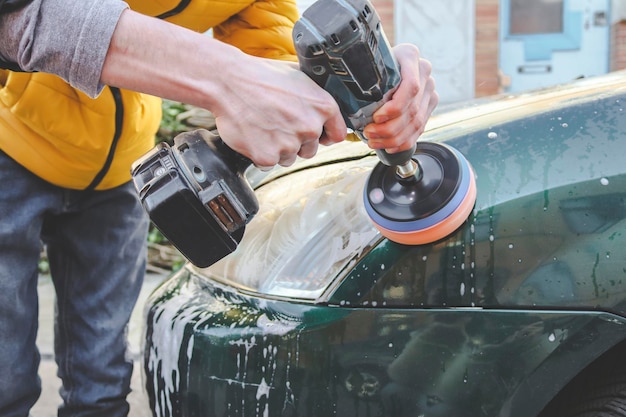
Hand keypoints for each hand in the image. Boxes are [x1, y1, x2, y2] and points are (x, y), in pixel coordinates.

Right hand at [211, 57, 346, 167]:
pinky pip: (269, 163)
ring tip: (264, 127)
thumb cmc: (261, 76)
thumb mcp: (299, 77)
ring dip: (279, 149)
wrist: (228, 82)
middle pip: (311, 149)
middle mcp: (310, 127)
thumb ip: (316, 98)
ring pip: (290, 158)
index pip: (337, 134)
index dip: (326, 136)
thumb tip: (325, 111)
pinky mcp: (267, 157)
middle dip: (297, 142)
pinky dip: (261, 153)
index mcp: (323, 107)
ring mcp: (289, 144)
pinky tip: (254, 135)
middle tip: (279, 125)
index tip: (318, 136)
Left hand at [362, 43, 437, 153]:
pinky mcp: (429, 105)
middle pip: (412, 108)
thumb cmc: (370, 65)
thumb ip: (362, 75)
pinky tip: (389, 146)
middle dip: (389, 128)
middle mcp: (424, 72)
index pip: (410, 86)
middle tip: (369, 133)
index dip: (395, 107)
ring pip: (416, 122)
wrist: (387, 64)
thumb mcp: (367, 64)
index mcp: (410, 55)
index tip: (376, 117)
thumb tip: (345, 101)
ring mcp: (429, 89)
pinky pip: (420, 129)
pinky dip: (404, 142)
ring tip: (374, 142)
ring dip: (393, 138)